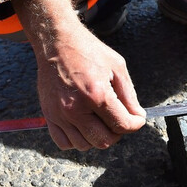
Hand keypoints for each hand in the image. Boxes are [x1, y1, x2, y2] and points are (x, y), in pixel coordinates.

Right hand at [13, 0, 145, 150]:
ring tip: (101, 120)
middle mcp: (76, 108)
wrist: (57, 41)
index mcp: (97, 94)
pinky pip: (64, 142)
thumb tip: (137, 117)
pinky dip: (77, 140)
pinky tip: (84, 125)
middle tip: (119, 119)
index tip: (137, 119)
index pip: (122, 125)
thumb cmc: (88, 51)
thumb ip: (129, 95)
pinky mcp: (48, 115)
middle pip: (104, 141)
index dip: (135, 124)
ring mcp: (60, 114)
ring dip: (97, 137)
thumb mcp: (117, 67)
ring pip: (85, 145)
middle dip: (118, 133)